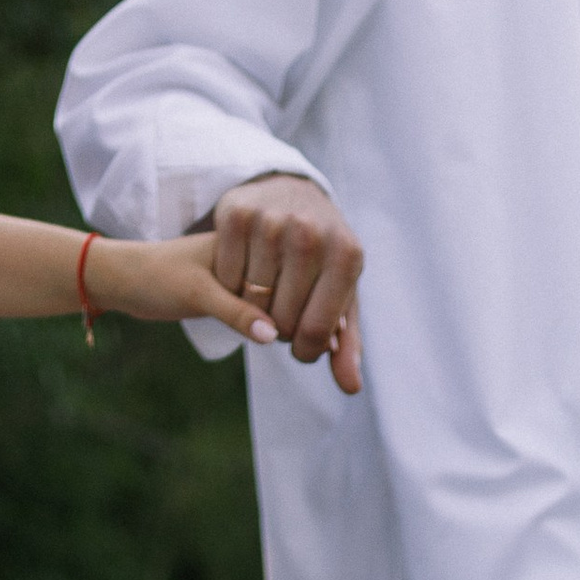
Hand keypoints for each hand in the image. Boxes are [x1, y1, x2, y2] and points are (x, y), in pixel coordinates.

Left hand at [84, 231, 287, 346]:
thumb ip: (237, 313)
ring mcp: (243, 269)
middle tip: (291, 337)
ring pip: (276, 298)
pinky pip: (262, 307)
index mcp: (245, 234)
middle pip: (285, 285)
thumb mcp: (198, 295)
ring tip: (279, 336)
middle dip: (289, 312)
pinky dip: (266, 321)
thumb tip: (273, 336)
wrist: (125, 280)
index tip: (291, 328)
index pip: (285, 269)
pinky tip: (267, 332)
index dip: (292, 301)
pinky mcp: (235, 289)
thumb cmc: (157, 277)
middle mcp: (249, 249)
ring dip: (280, 318)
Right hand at [206, 172, 363, 390]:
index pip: (316, 333)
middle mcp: (310, 232)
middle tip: (283, 312)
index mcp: (346, 254)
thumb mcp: (340, 294)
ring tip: (267, 291)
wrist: (290, 192)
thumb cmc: (321, 258)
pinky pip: (228, 280)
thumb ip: (346, 344)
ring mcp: (271, 220)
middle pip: (282, 323)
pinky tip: (245, 273)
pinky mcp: (235, 214)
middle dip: (281, 330)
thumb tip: (350, 388)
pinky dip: (232, 287)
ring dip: (255, 311)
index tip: (301, 343)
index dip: (305, 350)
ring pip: (253, 305)